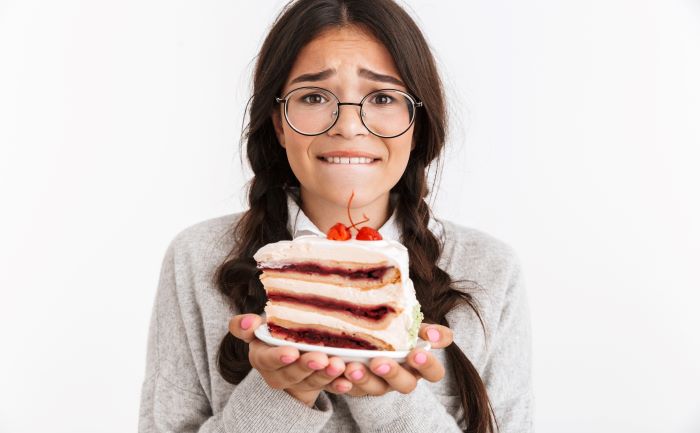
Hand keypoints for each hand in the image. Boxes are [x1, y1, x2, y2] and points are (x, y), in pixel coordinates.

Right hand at [228, 314, 353, 406]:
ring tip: (339, 365)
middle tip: (321, 359)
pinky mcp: (316, 386)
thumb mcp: (258, 328)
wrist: (289, 349)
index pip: (267, 359)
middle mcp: (278, 374)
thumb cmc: (273, 332)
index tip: (292, 352)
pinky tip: (347, 381)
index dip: (278, 357)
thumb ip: (245, 326)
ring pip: (312, 381)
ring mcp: (299, 383)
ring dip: (325, 375)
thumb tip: (248, 322)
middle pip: (292, 373)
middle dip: (307, 367)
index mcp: (262, 357)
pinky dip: (338, 385)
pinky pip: (328, 388)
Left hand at [341, 323, 453, 396]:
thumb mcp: (412, 325)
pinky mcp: (356, 387)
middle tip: (379, 362)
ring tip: (351, 367)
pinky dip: (341, 384)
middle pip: (405, 385)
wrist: (365, 332)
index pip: (434, 372)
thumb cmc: (396, 330)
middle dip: (392, 373)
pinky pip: (349, 389)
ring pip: (375, 389)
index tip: (416, 353)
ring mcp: (379, 384)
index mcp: (419, 364)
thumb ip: (424, 327)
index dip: (427, 366)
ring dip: (364, 379)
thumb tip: (430, 332)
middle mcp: (402, 378)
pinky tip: (337, 373)